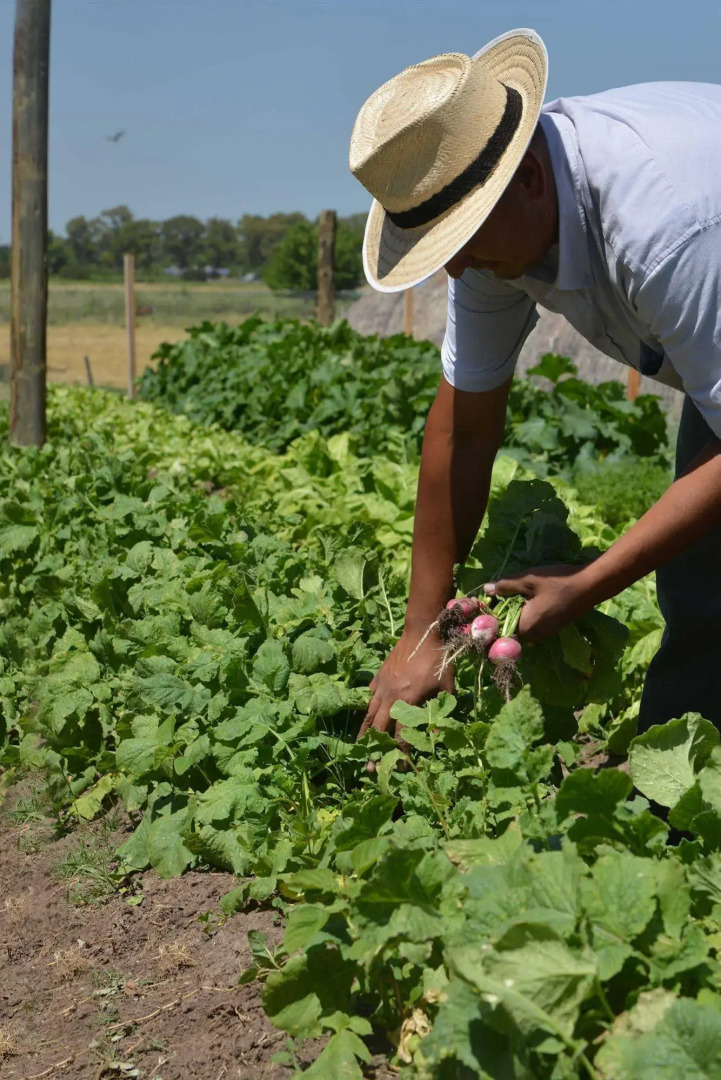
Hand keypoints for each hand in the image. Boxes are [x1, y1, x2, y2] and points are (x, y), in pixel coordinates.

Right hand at [357, 627, 452, 769]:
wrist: (423, 631)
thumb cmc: (438, 660)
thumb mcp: (446, 688)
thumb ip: (441, 712)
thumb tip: (437, 734)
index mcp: (407, 702)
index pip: (401, 734)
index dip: (401, 752)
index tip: (401, 768)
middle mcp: (390, 697)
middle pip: (379, 729)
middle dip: (375, 751)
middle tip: (370, 769)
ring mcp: (382, 685)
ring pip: (370, 714)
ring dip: (365, 733)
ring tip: (360, 748)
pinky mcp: (379, 675)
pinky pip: (371, 695)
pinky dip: (369, 707)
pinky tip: (368, 715)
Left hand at [484, 564, 591, 642]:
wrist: (590, 586)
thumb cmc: (558, 582)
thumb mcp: (529, 579)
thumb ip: (505, 585)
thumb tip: (486, 589)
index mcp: (525, 627)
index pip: (497, 631)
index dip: (486, 619)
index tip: (480, 607)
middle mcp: (533, 636)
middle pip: (506, 631)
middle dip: (497, 618)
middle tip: (488, 601)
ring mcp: (542, 634)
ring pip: (518, 628)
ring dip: (509, 616)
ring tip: (501, 599)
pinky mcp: (550, 629)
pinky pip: (529, 626)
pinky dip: (521, 615)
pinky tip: (520, 601)